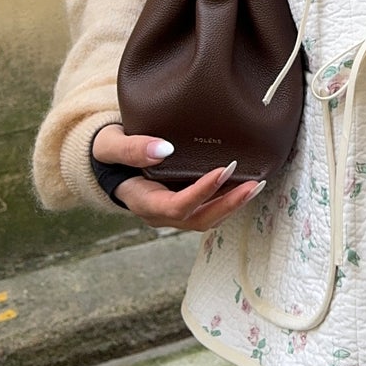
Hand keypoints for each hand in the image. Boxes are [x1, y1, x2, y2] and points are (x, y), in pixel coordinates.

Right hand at [91, 123, 266, 232]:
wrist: (107, 161)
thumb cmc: (109, 152)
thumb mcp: (111, 146)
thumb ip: (132, 149)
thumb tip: (164, 149)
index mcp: (143, 202)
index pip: (177, 206)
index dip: (201, 192)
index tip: (223, 170)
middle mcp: (160, 213)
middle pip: (198, 220)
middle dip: (228, 205)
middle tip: (253, 184)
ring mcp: (173, 212)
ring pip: (207, 218)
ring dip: (233, 205)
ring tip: (258, 185)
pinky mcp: (184, 203)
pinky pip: (209, 208)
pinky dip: (228, 199)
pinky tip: (246, 182)